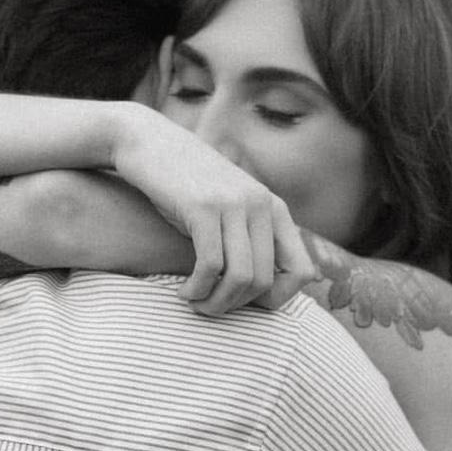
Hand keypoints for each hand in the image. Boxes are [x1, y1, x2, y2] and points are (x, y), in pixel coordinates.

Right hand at [109, 103, 316, 314]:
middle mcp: (261, 204)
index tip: (244, 303)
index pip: (302, 272)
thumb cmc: (184, 186)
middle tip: (209, 307)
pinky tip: (184, 292)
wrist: (149, 142)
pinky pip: (211, 266)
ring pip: (240, 277)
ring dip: (216, 303)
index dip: (277, 300)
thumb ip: (249, 238)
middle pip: (264, 281)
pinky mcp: (203, 207)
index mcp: (274, 208)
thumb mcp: (227, 208)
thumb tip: (265, 288)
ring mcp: (233, 203)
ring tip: (195, 303)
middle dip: (234, 306)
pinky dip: (197, 289)